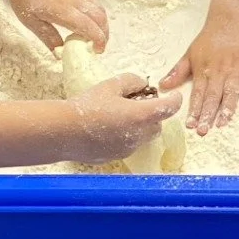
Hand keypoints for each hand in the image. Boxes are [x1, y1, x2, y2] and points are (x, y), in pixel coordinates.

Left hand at [0, 0, 108, 52]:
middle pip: (101, 18)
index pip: (92, 30)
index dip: (99, 42)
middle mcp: (77, 0)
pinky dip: (96, 8)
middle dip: (104, 33)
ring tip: (95, 30)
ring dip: (102, 21)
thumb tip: (59, 53)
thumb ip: (48, 37)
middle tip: (99, 44)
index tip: (98, 51)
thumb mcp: (32, 22)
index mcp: (66, 13)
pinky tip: (88, 13)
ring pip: (99, 6)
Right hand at [66, 74, 182, 163]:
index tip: (175, 96)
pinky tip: (108, 127)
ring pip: (143, 137)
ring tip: (120, 114)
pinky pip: (129, 145)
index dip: (174, 101)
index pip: (168, 109)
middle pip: (157, 126)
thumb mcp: (111, 85)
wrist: (64, 132)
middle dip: (153, 115)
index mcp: (140, 116)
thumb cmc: (87, 106)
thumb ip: (131, 81)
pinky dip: (126, 136)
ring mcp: (127, 150)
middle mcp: (138, 136)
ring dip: (139, 126)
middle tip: (137, 103)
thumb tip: (142, 85)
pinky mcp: (116, 157)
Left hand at [160, 18, 238, 134]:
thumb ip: (178, 71)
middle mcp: (219, 71)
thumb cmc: (209, 39)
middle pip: (213, 96)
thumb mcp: (190, 53)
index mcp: (203, 69)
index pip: (198, 94)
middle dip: (208, 115)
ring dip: (227, 109)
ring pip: (231, 93)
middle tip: (203, 131)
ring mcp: (235, 70)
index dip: (194, 110)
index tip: (190, 125)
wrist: (231, 21)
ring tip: (222, 124)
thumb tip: (163, 86)